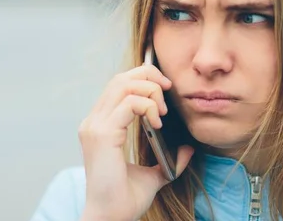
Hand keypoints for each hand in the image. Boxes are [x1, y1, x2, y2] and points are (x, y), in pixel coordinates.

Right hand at [78, 65, 193, 220]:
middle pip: (120, 78)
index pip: (118, 85)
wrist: (112, 217)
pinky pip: (129, 104)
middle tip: (168, 90)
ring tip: (163, 113)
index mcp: (101, 125)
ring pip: (123, 85)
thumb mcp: (154, 174)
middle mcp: (94, 122)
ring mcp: (95, 126)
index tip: (165, 89)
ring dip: (150, 91)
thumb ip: (170, 161)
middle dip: (149, 76)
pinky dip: (148, 106)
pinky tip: (158, 123)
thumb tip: (188, 149)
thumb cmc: (126, 199)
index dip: (143, 78)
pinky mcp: (102, 134)